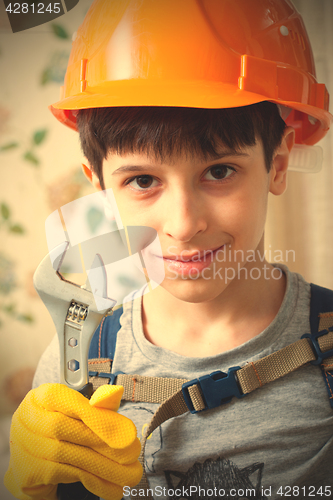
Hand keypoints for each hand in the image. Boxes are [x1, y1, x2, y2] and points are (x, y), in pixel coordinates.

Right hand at [4, 383, 141, 499]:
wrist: (37, 461)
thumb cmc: (65, 431)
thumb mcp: (80, 414)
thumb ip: (98, 405)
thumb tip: (117, 392)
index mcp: (41, 397)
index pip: (68, 401)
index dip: (97, 415)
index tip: (125, 430)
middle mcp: (27, 418)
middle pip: (67, 428)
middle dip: (104, 441)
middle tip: (133, 453)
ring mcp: (24, 446)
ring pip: (68, 454)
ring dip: (104, 465)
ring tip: (129, 473)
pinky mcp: (28, 471)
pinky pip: (66, 474)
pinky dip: (94, 481)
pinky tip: (112, 487)